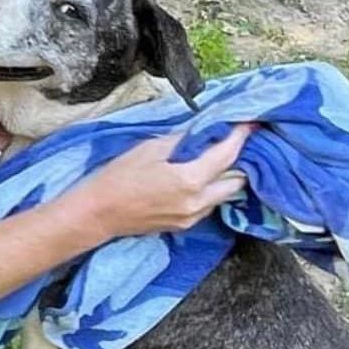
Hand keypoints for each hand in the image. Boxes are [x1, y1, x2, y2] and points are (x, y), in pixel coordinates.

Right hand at [77, 124, 253, 239]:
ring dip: (226, 177)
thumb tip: (203, 131)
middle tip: (234, 142)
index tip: (249, 123)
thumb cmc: (118, 177)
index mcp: (189, 180)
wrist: (98, 213)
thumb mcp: (149, 149)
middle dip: (239, 160)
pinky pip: (208, 205)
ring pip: (224, 195)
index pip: (226, 155)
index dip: (240, 136)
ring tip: (218, 158)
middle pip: (236, 181)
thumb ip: (181, 140)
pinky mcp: (184, 226)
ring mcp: (192, 217)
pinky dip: (211, 190)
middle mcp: (197, 202)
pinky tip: (200, 177)